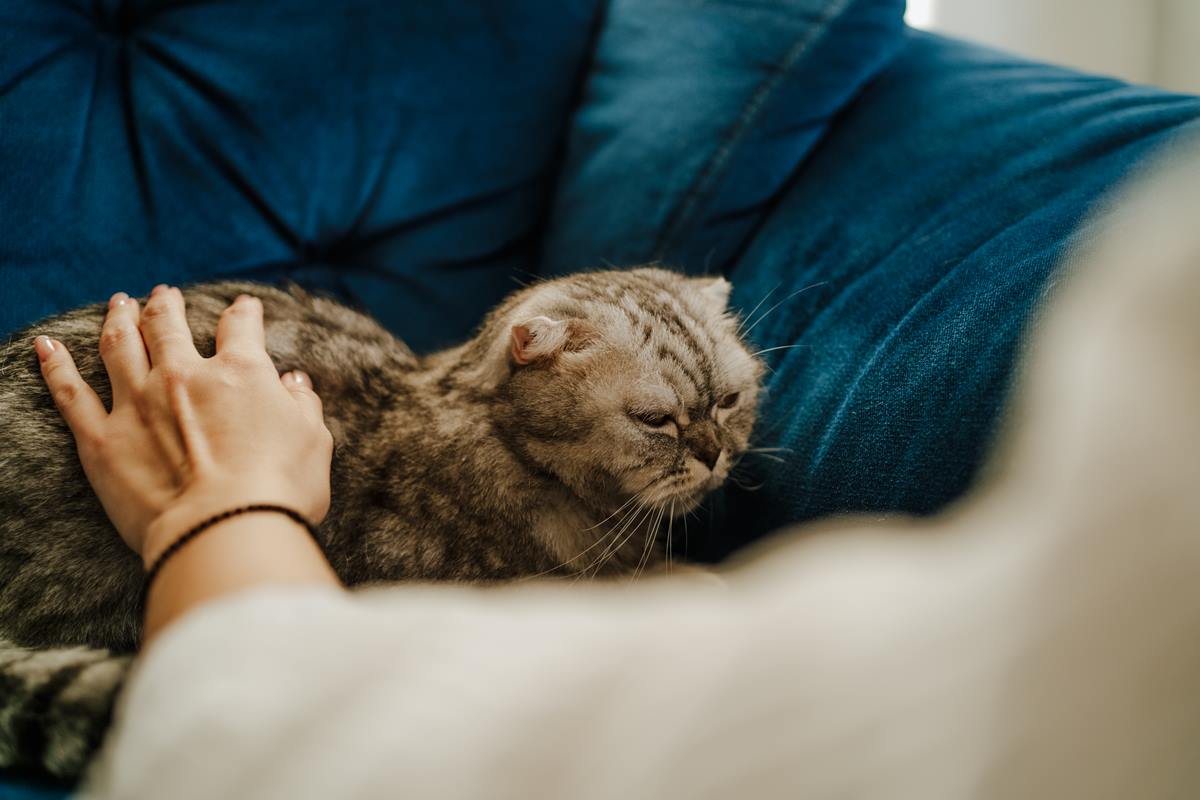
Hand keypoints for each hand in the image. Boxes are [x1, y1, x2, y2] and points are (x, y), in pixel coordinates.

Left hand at [36, 285, 333, 566]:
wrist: (225, 530)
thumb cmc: (280, 490)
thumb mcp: (313, 442)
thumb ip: (302, 405)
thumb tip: (293, 383)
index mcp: (242, 372)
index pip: (241, 327)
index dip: (244, 313)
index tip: (245, 308)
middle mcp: (184, 376)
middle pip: (168, 325)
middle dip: (166, 305)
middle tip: (164, 294)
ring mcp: (138, 403)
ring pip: (120, 345)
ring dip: (118, 319)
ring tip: (118, 304)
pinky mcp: (102, 439)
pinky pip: (71, 393)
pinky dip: (57, 366)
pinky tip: (48, 347)